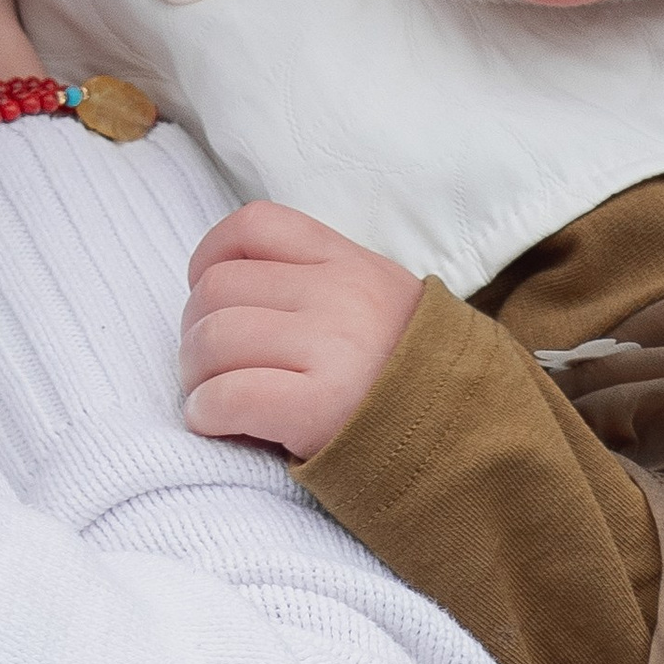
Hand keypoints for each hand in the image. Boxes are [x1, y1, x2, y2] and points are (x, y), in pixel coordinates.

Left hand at [180, 201, 424, 455]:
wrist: (469, 437)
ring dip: (195, 374)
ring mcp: (331, 348)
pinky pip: (228, 396)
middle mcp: (339, 296)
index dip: (209, 257)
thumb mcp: (379, 299)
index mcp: (348, 263)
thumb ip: (317, 279)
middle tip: (208, 364)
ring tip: (211, 395)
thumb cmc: (407, 376)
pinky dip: (206, 411)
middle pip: (218, 289)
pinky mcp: (318, 407)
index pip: (254, 226)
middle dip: (194, 329)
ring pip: (214, 339)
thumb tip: (226, 286)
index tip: (204, 291)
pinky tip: (216, 420)